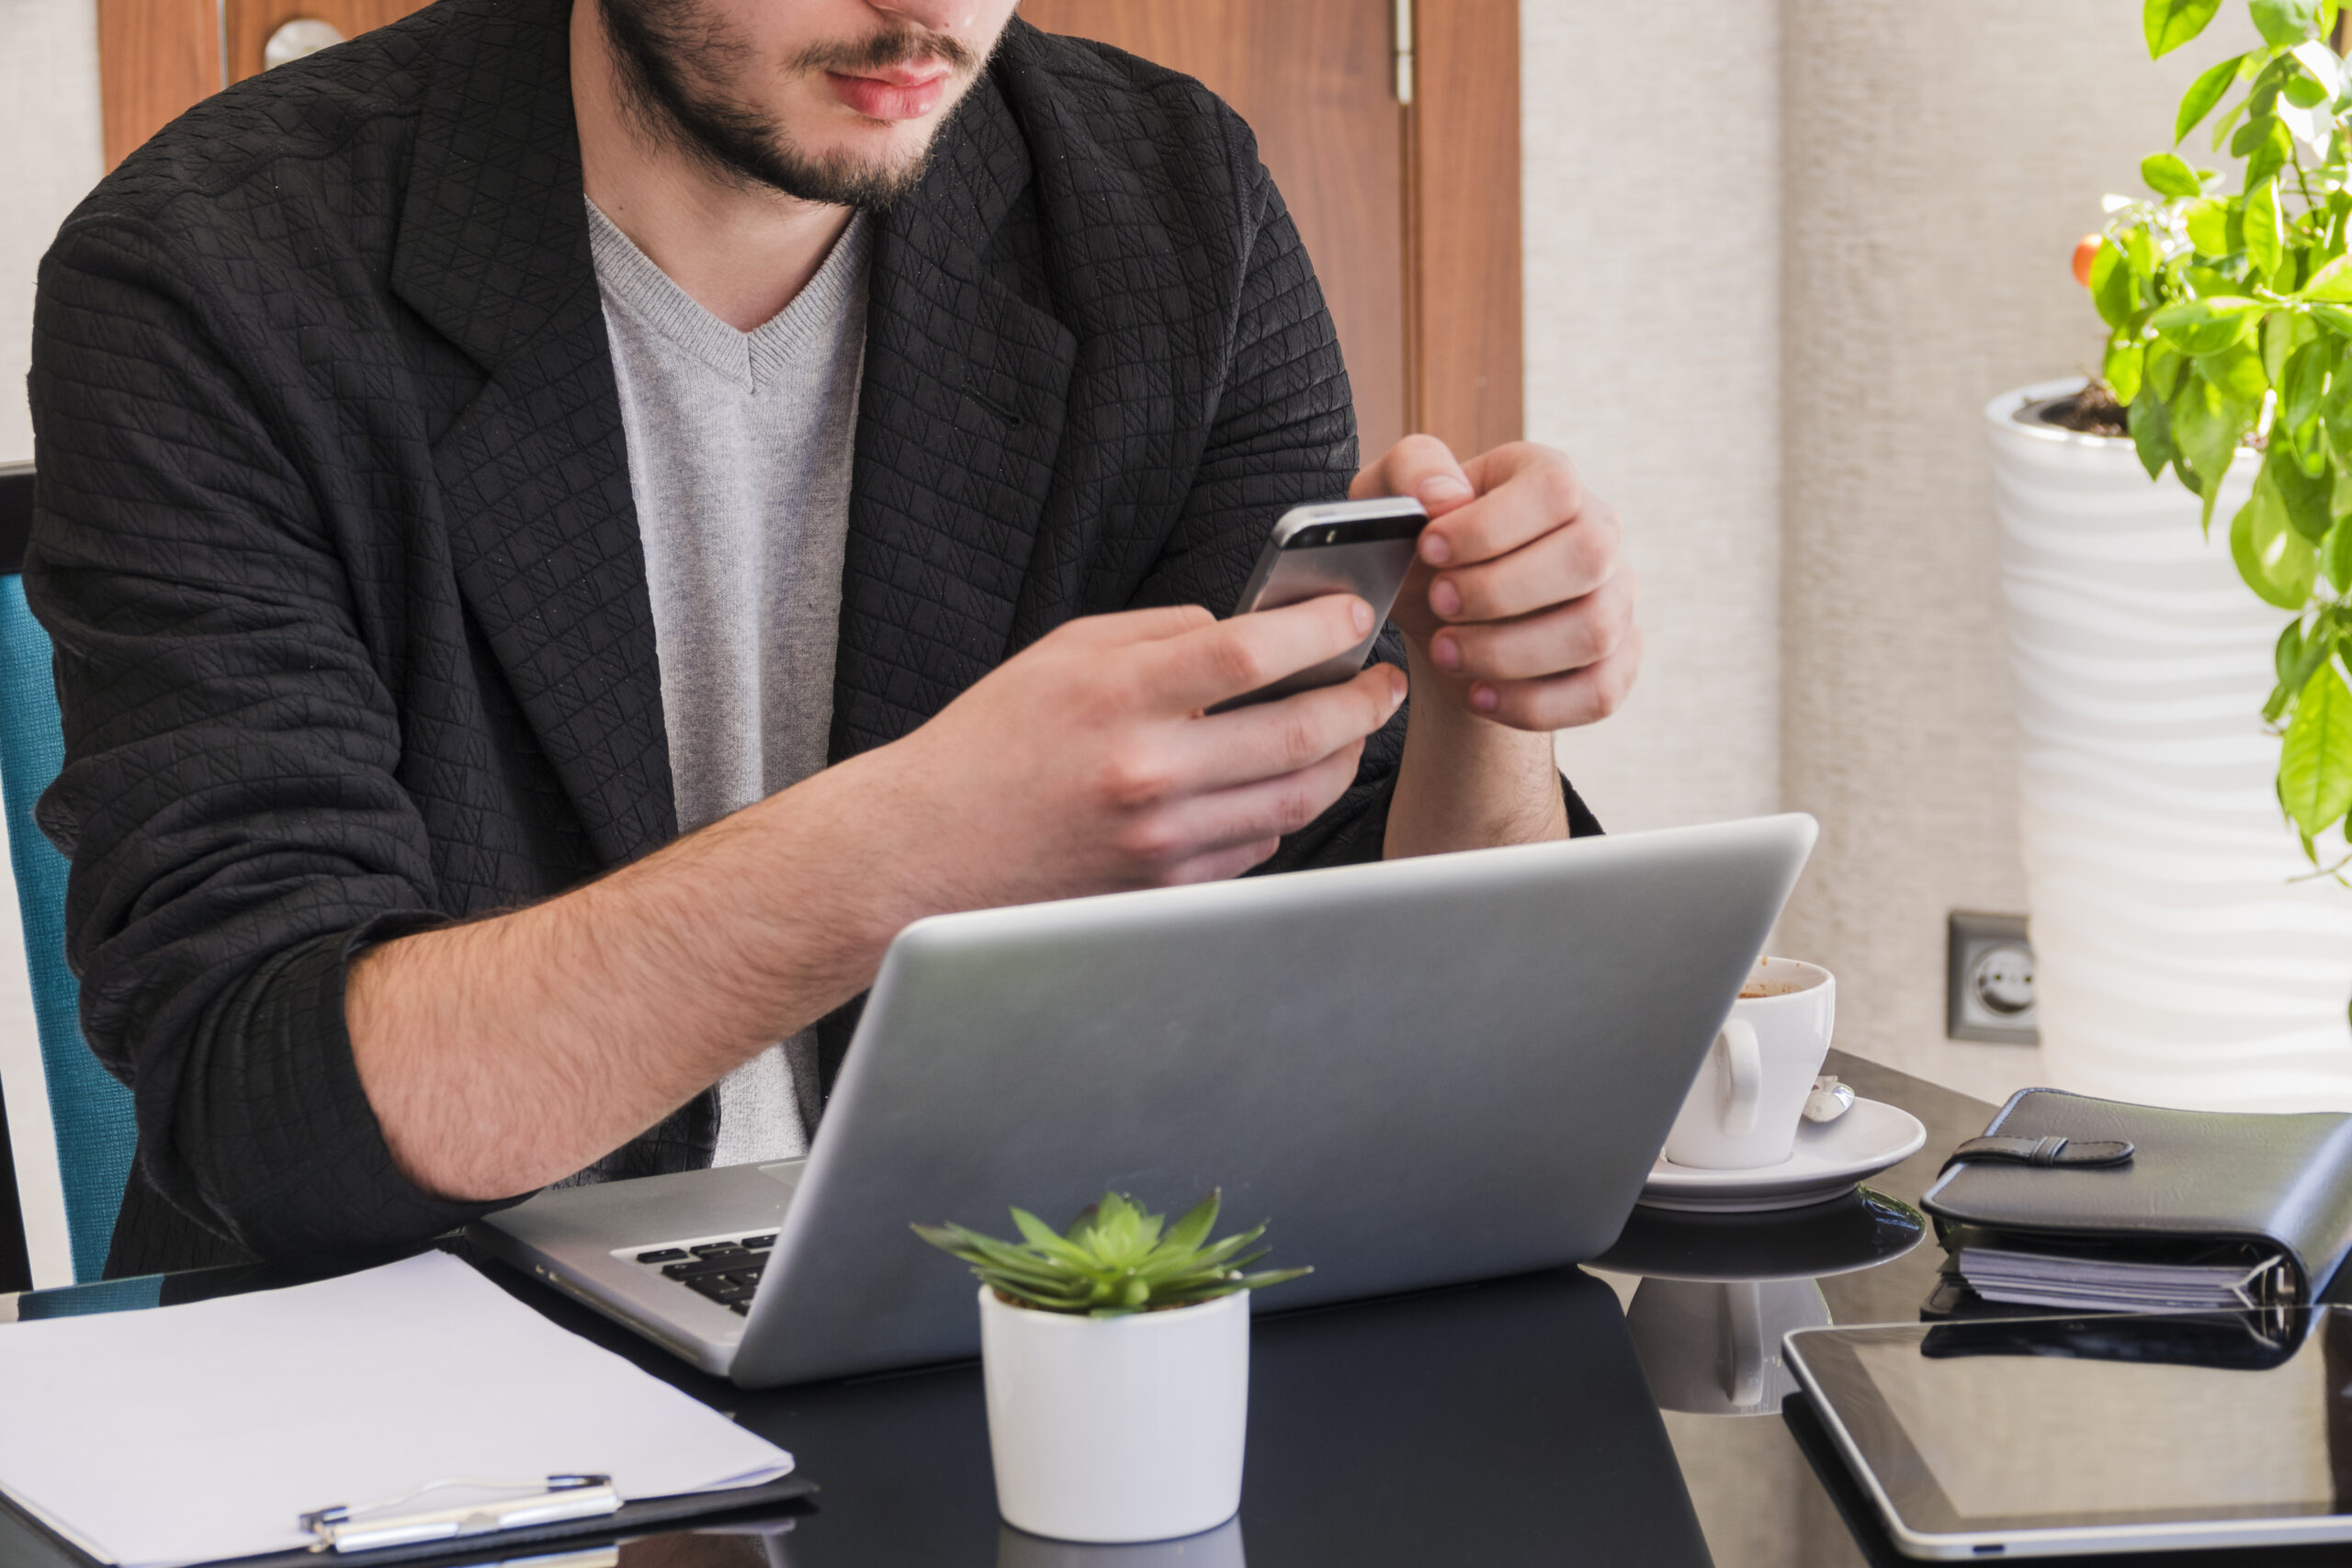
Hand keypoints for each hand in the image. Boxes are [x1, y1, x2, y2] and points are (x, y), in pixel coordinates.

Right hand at [857, 597, 1407, 913]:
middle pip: (1303, 732)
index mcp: (1120, 695)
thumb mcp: (1066, 652)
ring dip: (1342, 758)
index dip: (1324, 628)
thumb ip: (1162, 632)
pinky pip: (1261, 845)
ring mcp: (1162, 840)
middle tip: (1383, 682)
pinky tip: (1281, 779)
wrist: (929, 848)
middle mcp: (1148, 772)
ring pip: (1297, 798)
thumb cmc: (994, 740)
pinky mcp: (1166, 887)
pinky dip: (1285, 807)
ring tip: (1350, 728)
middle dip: (1364, 702)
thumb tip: (1251, 631)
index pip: (1253, 652)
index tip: (1354, 614)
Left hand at [1356, 436, 1639, 730]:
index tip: (1429, 550)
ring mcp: (1616, 597)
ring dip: (1509, 652)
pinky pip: (1600, 691)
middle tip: (1438, 604)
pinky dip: (1533, 703)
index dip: (1491, 525)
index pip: (1554, 489)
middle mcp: (1599, 531)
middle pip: (1587, 557)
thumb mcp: (1393, 500)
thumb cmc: (1423, 550)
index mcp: (1549, 478)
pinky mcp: (1617, 658)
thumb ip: (1411, 471)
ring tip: (1445, 652)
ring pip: (1594, 630)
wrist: (1443, 621)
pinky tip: (1479, 695)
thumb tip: (1445, 495)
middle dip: (1500, 591)